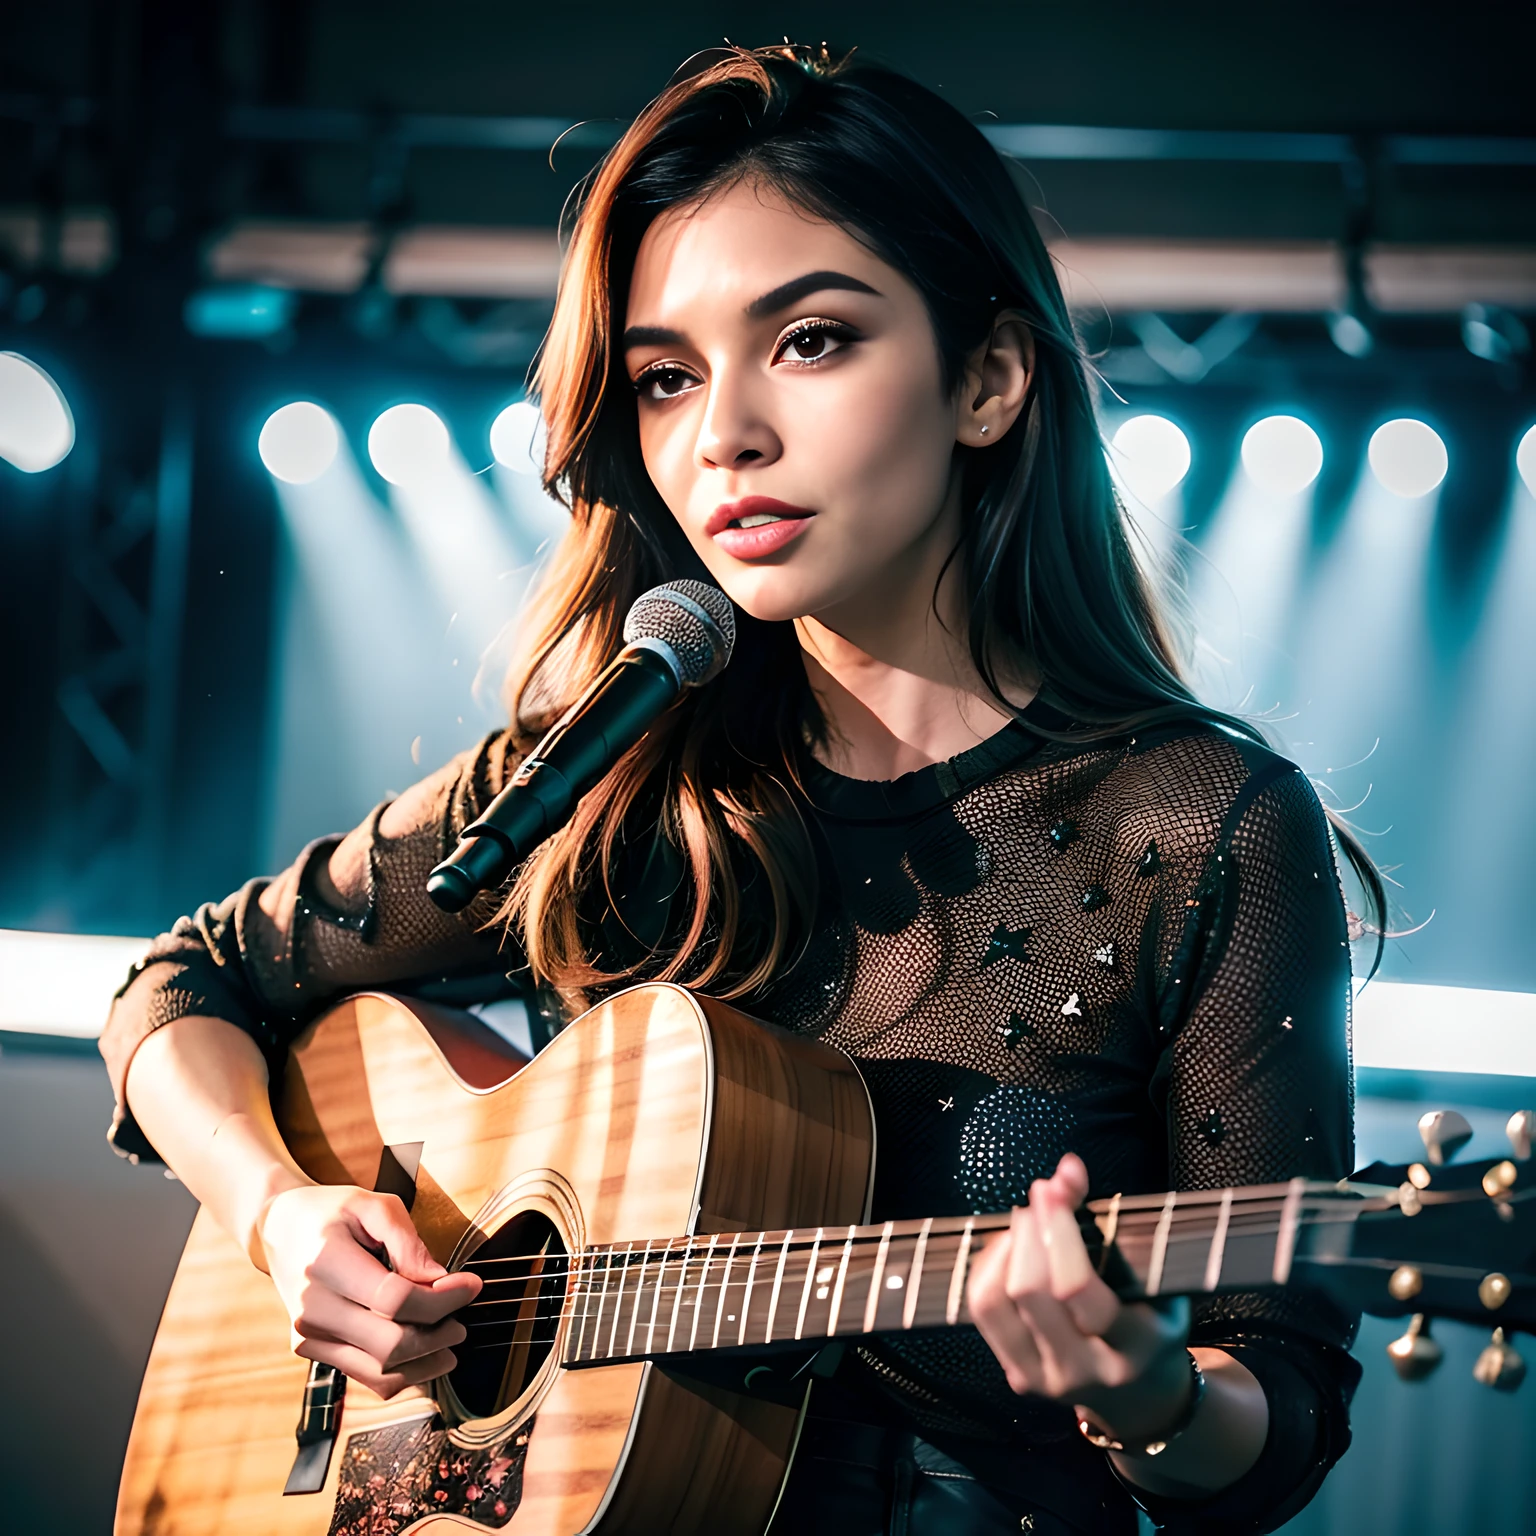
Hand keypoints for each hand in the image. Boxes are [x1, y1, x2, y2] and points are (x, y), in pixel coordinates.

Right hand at [256, 1182, 482, 1398]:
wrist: (279, 1228)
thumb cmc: (332, 1212)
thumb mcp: (372, 1204)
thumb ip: (408, 1241)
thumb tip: (438, 1279)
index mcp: (326, 1263)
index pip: (395, 1299)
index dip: (443, 1298)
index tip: (472, 1285)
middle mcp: (312, 1308)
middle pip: (390, 1343)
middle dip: (438, 1334)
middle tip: (461, 1319)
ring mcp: (308, 1335)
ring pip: (379, 1370)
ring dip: (425, 1361)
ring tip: (450, 1338)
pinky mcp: (310, 1350)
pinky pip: (364, 1377)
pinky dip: (401, 1373)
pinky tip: (424, 1355)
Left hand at [966, 1153, 1192, 1440]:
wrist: (1143, 1398)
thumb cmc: (1152, 1321)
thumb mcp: (1154, 1278)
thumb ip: (1112, 1224)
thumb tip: (1067, 1168)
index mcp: (1133, 1347)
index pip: (1077, 1290)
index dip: (1058, 1232)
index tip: (1055, 1189)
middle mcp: (1085, 1370)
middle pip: (1031, 1292)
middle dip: (1030, 1230)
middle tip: (1042, 1196)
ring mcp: (1047, 1379)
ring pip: (997, 1301)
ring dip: (1006, 1246)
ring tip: (1027, 1221)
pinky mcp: (1020, 1378)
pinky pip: (984, 1312)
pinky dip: (989, 1267)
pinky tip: (1009, 1247)